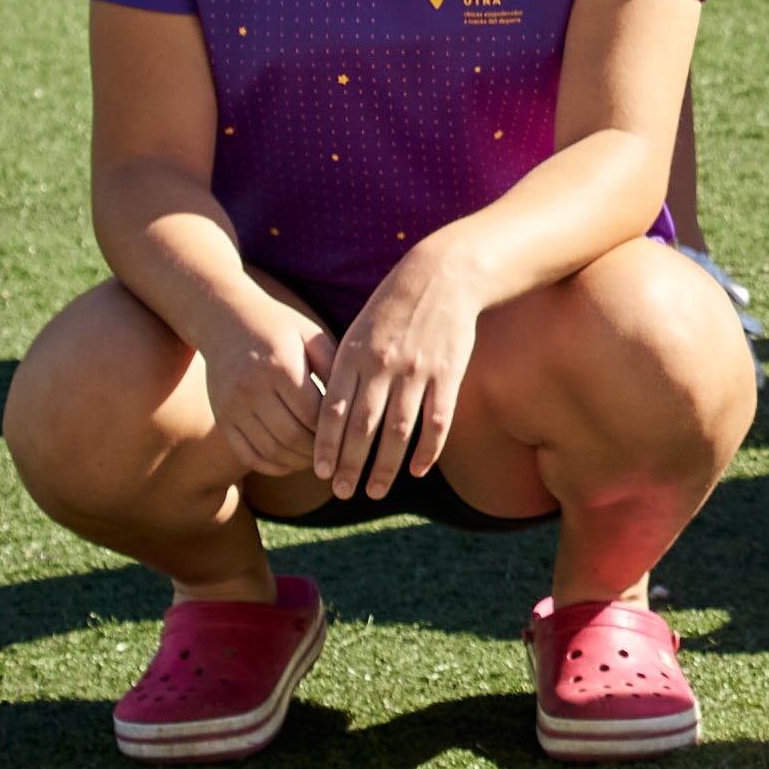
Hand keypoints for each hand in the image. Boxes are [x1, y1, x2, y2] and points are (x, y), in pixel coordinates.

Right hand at [199, 288, 336, 480]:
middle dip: (319, 451)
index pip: (314, 413)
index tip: (351, 433)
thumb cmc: (280, 328)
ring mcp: (232, 406)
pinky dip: (273, 466)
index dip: (335, 430)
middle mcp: (252, 388)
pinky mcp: (222, 418)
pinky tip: (292, 461)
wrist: (226, 320)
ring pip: (270, 451)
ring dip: (298, 462)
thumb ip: (334, 368)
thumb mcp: (311, 336)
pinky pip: (248, 455)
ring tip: (319, 459)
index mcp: (281, 366)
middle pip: (292, 436)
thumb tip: (356, 405)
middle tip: (339, 453)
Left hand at [305, 243, 486, 501]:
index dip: (325, 446)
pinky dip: (426, 450)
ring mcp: (417, 372)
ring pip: (398, 432)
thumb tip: (327, 416)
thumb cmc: (393, 306)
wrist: (442, 275)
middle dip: (350, 466)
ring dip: (385, 467)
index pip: (332, 411)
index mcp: (354, 355)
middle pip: (362, 428)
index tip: (321, 473)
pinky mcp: (448, 374)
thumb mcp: (357, 331)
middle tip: (343, 493)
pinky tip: (417, 470)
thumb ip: (343, 370)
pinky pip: (436, 421)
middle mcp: (382, 367)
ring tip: (375, 490)